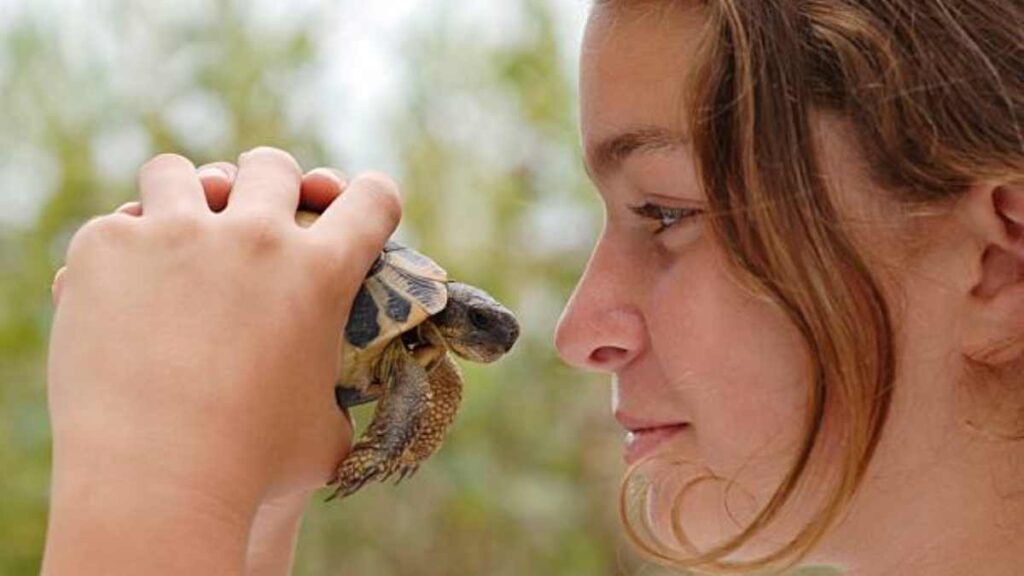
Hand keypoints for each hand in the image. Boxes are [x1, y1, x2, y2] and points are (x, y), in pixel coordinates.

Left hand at [44, 147, 400, 574]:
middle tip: (254, 224)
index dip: (372, 200)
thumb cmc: (255, 467)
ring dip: (187, 198)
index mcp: (323, 272)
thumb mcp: (325, 431)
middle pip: (272, 166)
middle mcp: (256, 236)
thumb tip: (337, 406)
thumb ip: (335, 397)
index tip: (351, 212)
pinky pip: (119, 221)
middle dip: (268, 188)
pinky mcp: (109, 247)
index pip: (373, 197)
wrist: (157, 483)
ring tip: (177, 235)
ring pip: (185, 172)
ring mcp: (178, 233)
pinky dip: (123, 250)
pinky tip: (122, 288)